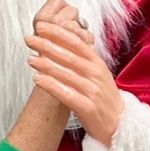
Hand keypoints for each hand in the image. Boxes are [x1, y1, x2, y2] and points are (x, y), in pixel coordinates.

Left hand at [27, 0, 122, 146]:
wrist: (119, 124)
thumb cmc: (103, 99)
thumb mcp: (97, 74)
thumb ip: (82, 58)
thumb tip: (63, 39)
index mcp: (98, 64)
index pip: (77, 42)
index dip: (58, 33)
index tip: (41, 26)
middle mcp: (96, 75)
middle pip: (69, 55)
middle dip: (47, 45)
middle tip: (29, 39)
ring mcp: (93, 91)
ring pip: (66, 74)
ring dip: (46, 64)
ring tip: (30, 59)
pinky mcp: (88, 107)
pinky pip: (66, 94)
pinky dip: (51, 85)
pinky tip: (37, 79)